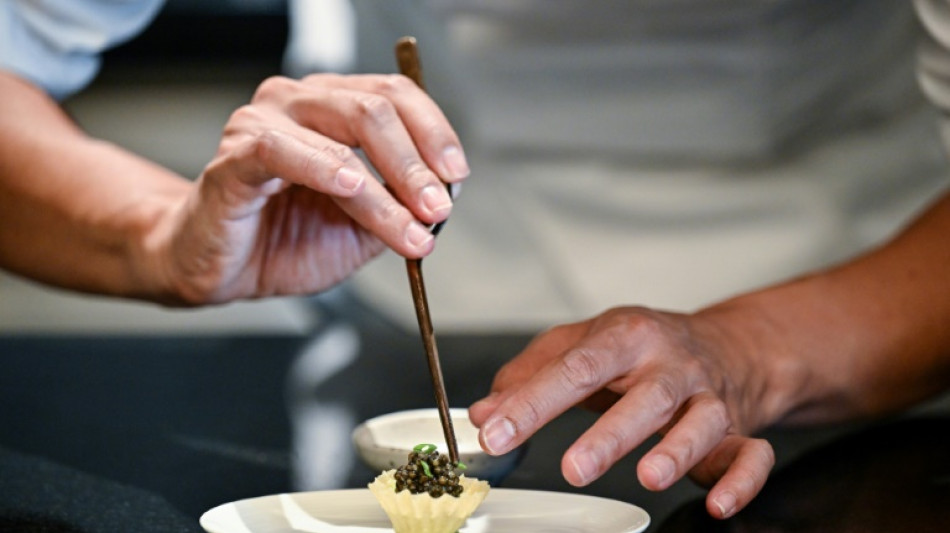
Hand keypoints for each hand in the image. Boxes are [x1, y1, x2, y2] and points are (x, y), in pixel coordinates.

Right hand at [152, 73, 468, 303]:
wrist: (222, 270)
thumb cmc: (283, 239)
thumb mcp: (360, 228)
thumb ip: (398, 207)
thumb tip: (443, 200)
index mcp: (333, 108)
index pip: (396, 96)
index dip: (435, 133)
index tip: (456, 177)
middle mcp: (299, 103)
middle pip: (375, 109)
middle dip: (417, 164)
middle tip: (439, 207)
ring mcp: (263, 124)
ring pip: (341, 137)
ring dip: (386, 187)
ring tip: (410, 226)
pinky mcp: (234, 158)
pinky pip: (281, 151)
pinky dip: (323, 168)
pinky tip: (350, 188)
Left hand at [468, 306, 775, 518]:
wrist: (725, 344)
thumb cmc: (643, 346)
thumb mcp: (582, 344)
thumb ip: (531, 374)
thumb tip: (486, 411)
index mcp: (626, 338)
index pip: (576, 367)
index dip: (535, 402)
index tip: (498, 431)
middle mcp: (671, 366)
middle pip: (645, 397)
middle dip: (610, 434)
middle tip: (575, 468)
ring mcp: (708, 398)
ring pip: (701, 423)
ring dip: (678, 450)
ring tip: (650, 476)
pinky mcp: (738, 430)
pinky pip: (751, 455)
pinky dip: (741, 481)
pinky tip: (716, 503)